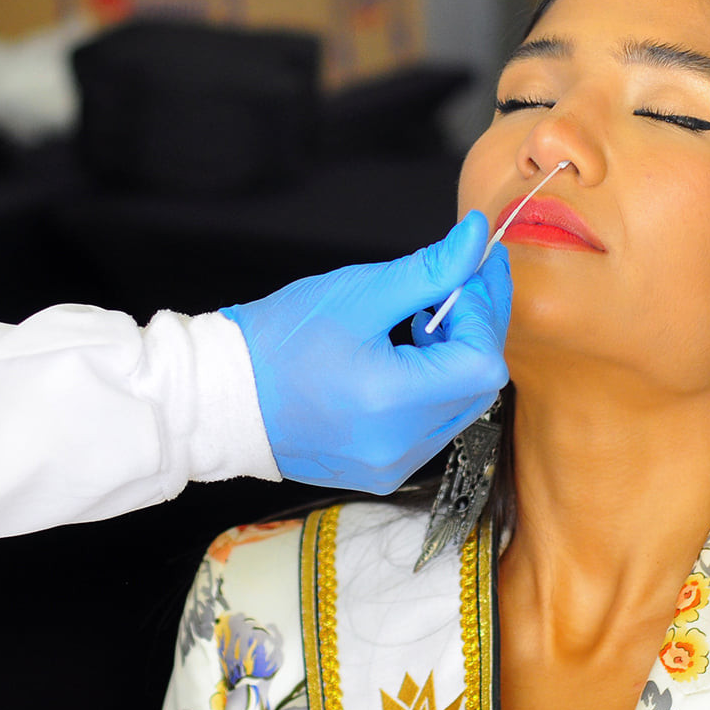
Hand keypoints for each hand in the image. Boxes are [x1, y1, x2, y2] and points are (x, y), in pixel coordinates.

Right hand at [222, 213, 512, 493]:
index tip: (471, 270)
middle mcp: (399, 446)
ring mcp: (393, 465)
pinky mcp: (384, 472)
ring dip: (457, 358)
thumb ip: (429, 269)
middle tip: (459, 282)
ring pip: (461, 406)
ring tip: (423, 321)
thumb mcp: (359, 293)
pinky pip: (434, 426)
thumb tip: (477, 237)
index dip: (485, 310)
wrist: (224, 396)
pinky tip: (407, 358)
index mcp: (392, 402)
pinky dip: (435, 387)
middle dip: (477, 328)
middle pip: (478, 384)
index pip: (482, 360)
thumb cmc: (280, 340)